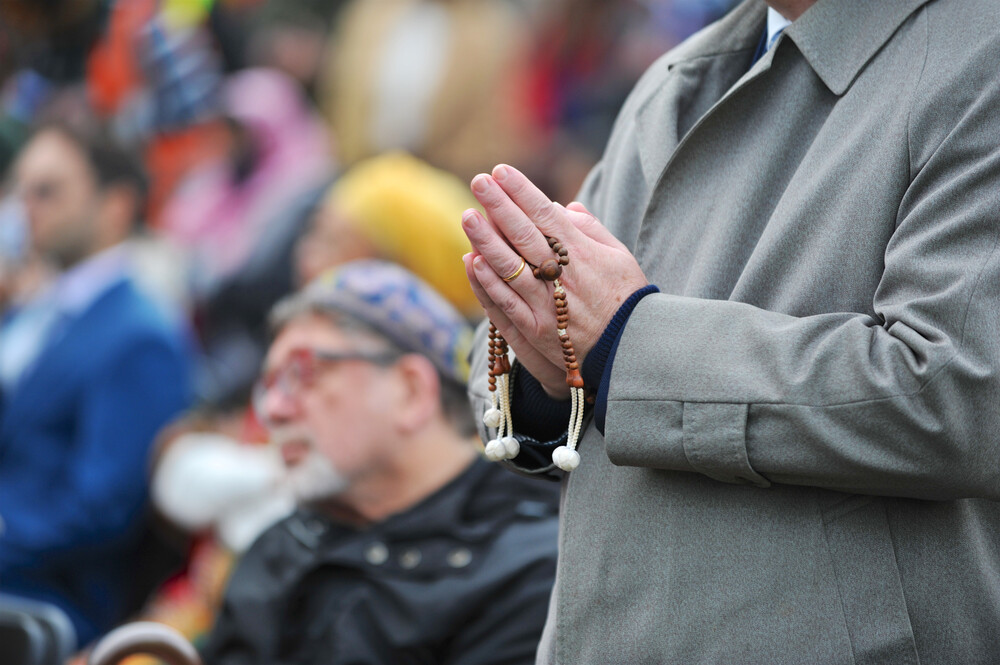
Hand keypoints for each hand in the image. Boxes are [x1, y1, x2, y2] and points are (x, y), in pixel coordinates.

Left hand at [461, 164, 647, 397]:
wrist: (631, 349)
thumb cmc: (627, 299)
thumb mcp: (619, 257)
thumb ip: (591, 230)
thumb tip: (563, 207)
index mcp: (582, 253)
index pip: (545, 214)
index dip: (521, 191)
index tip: (501, 171)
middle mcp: (561, 276)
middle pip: (524, 234)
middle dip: (499, 205)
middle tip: (478, 181)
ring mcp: (545, 304)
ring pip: (510, 267)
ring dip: (486, 240)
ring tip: (467, 215)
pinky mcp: (535, 330)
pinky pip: (506, 303)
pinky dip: (488, 282)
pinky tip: (472, 261)